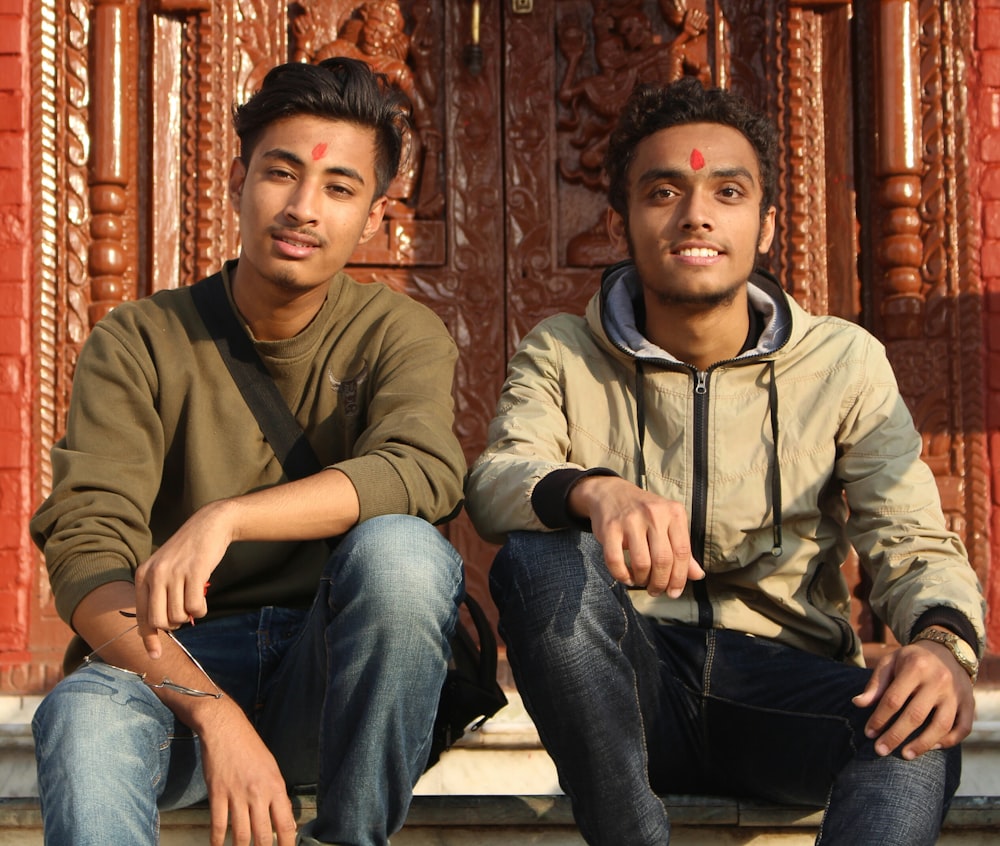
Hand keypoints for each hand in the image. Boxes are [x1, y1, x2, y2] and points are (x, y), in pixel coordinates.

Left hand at [135, 501, 234, 657]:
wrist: (210, 524)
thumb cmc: (189, 552)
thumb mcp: (165, 569)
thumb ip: (158, 593)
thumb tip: (160, 627)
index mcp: (143, 575)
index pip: (142, 616)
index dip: (149, 639)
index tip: (155, 656)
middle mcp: (154, 574)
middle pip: (159, 621)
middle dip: (174, 625)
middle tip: (183, 614)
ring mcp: (174, 573)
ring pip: (178, 616)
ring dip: (190, 616)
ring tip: (195, 601)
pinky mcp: (194, 572)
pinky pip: (195, 607)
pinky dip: (201, 610)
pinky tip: (203, 600)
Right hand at [199, 706, 297, 845]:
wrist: (226, 729)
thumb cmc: (251, 748)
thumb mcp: (271, 768)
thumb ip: (277, 795)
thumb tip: (284, 822)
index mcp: (275, 786)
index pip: (285, 823)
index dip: (286, 844)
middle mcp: (258, 793)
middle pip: (263, 835)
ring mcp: (237, 795)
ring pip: (241, 835)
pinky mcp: (217, 794)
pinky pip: (219, 825)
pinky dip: (218, 841)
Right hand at [569, 475, 704, 595]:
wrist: (611, 493)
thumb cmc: (644, 512)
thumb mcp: (668, 523)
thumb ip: (682, 548)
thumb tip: (698, 576)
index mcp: (674, 513)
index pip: (682, 552)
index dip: (680, 577)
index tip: (674, 592)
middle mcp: (654, 514)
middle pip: (663, 560)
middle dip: (660, 583)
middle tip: (656, 590)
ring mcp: (631, 520)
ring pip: (642, 563)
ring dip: (642, 580)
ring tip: (641, 581)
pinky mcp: (610, 528)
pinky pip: (615, 560)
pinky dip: (622, 575)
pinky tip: (626, 576)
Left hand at [852, 638, 974, 759]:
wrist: (946, 650)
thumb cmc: (911, 660)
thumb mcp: (890, 662)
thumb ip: (876, 684)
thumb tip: (858, 703)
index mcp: (915, 668)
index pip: (893, 699)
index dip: (879, 718)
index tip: (869, 733)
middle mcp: (938, 681)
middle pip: (916, 715)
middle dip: (896, 735)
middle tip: (880, 750)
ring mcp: (956, 694)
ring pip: (942, 725)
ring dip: (923, 744)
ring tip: (905, 754)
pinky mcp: (970, 703)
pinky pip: (963, 728)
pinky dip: (949, 741)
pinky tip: (933, 747)